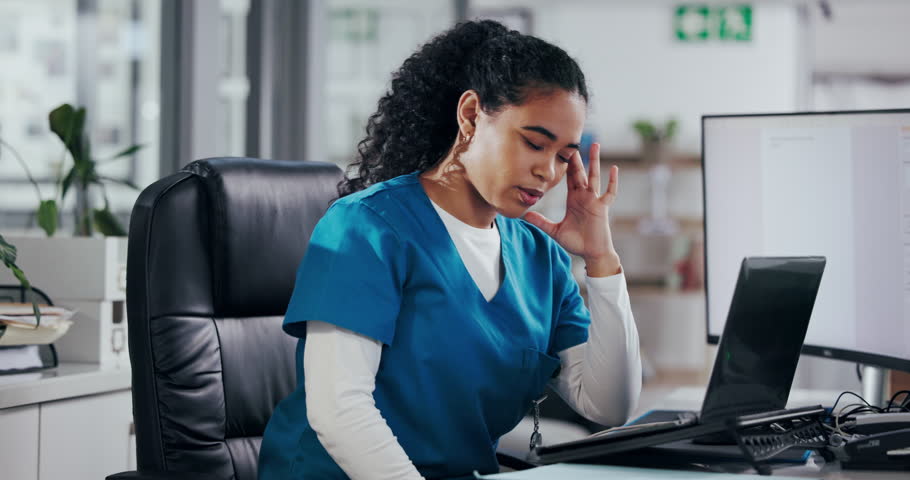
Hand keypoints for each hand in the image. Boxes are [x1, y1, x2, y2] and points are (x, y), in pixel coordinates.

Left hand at [524, 143, 621, 276]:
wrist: (591, 253)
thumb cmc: (576, 242)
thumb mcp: (554, 231)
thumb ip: (541, 222)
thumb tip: (524, 215)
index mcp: (573, 199)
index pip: (569, 178)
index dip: (565, 165)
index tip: (560, 150)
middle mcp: (584, 196)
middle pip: (580, 172)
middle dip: (577, 157)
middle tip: (573, 140)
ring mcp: (594, 200)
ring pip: (594, 176)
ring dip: (595, 160)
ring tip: (595, 144)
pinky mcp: (602, 207)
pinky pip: (609, 192)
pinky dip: (612, 181)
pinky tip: (614, 168)